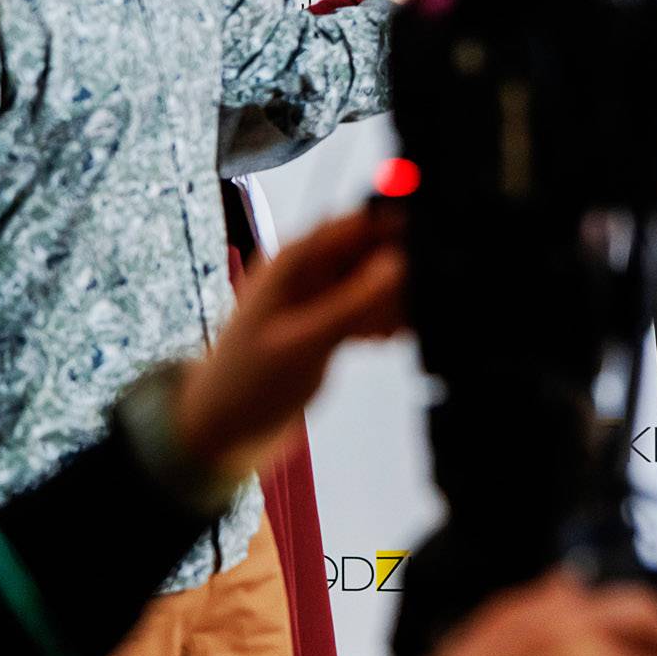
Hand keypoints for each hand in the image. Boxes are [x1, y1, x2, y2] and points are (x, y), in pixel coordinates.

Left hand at [173, 208, 405, 479]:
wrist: (221, 430)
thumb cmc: (246, 383)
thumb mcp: (304, 343)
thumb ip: (352, 303)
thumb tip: (399, 265)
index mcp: (295, 261)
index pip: (356, 225)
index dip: (397, 227)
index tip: (435, 241)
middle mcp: (309, 272)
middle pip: (372, 252)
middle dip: (401, 271)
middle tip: (425, 300)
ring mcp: (319, 298)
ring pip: (374, 282)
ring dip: (396, 299)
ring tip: (408, 325)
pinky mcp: (328, 324)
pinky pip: (368, 307)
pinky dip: (384, 318)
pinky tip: (390, 338)